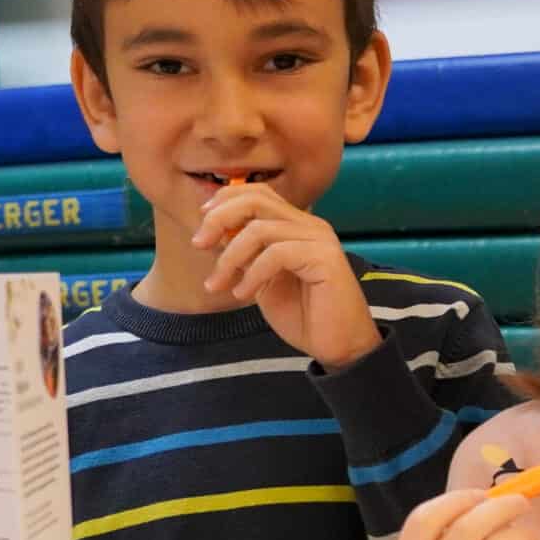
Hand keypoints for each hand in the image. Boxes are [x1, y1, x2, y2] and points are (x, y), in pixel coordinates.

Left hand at [193, 182, 379, 369]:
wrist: (339, 346)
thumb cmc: (304, 316)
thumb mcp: (262, 280)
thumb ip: (245, 255)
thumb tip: (215, 234)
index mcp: (297, 226)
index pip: (257, 193)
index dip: (224, 202)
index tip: (202, 230)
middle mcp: (310, 225)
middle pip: (256, 200)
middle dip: (219, 218)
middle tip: (199, 244)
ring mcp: (320, 239)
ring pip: (260, 229)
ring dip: (230, 257)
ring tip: (218, 284)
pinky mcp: (325, 258)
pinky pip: (276, 254)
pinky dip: (252, 273)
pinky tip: (243, 294)